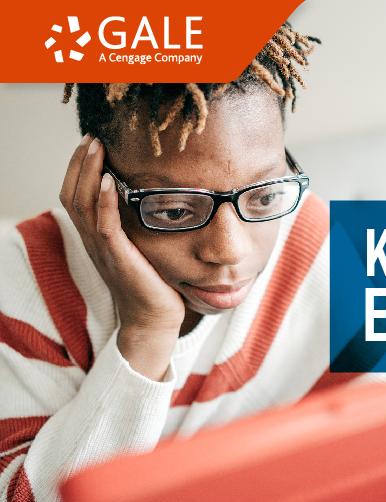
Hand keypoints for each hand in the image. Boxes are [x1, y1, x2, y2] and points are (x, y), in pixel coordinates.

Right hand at [59, 135, 184, 379]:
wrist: (155, 321)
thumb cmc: (153, 284)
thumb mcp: (141, 248)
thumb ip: (136, 226)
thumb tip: (148, 197)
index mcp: (97, 238)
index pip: (76, 197)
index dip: (79, 170)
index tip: (90, 145)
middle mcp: (94, 243)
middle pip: (74, 196)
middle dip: (80, 165)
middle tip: (90, 139)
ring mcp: (105, 252)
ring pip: (85, 207)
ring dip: (90, 175)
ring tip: (96, 150)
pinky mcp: (121, 261)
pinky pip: (106, 228)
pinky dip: (106, 204)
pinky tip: (112, 182)